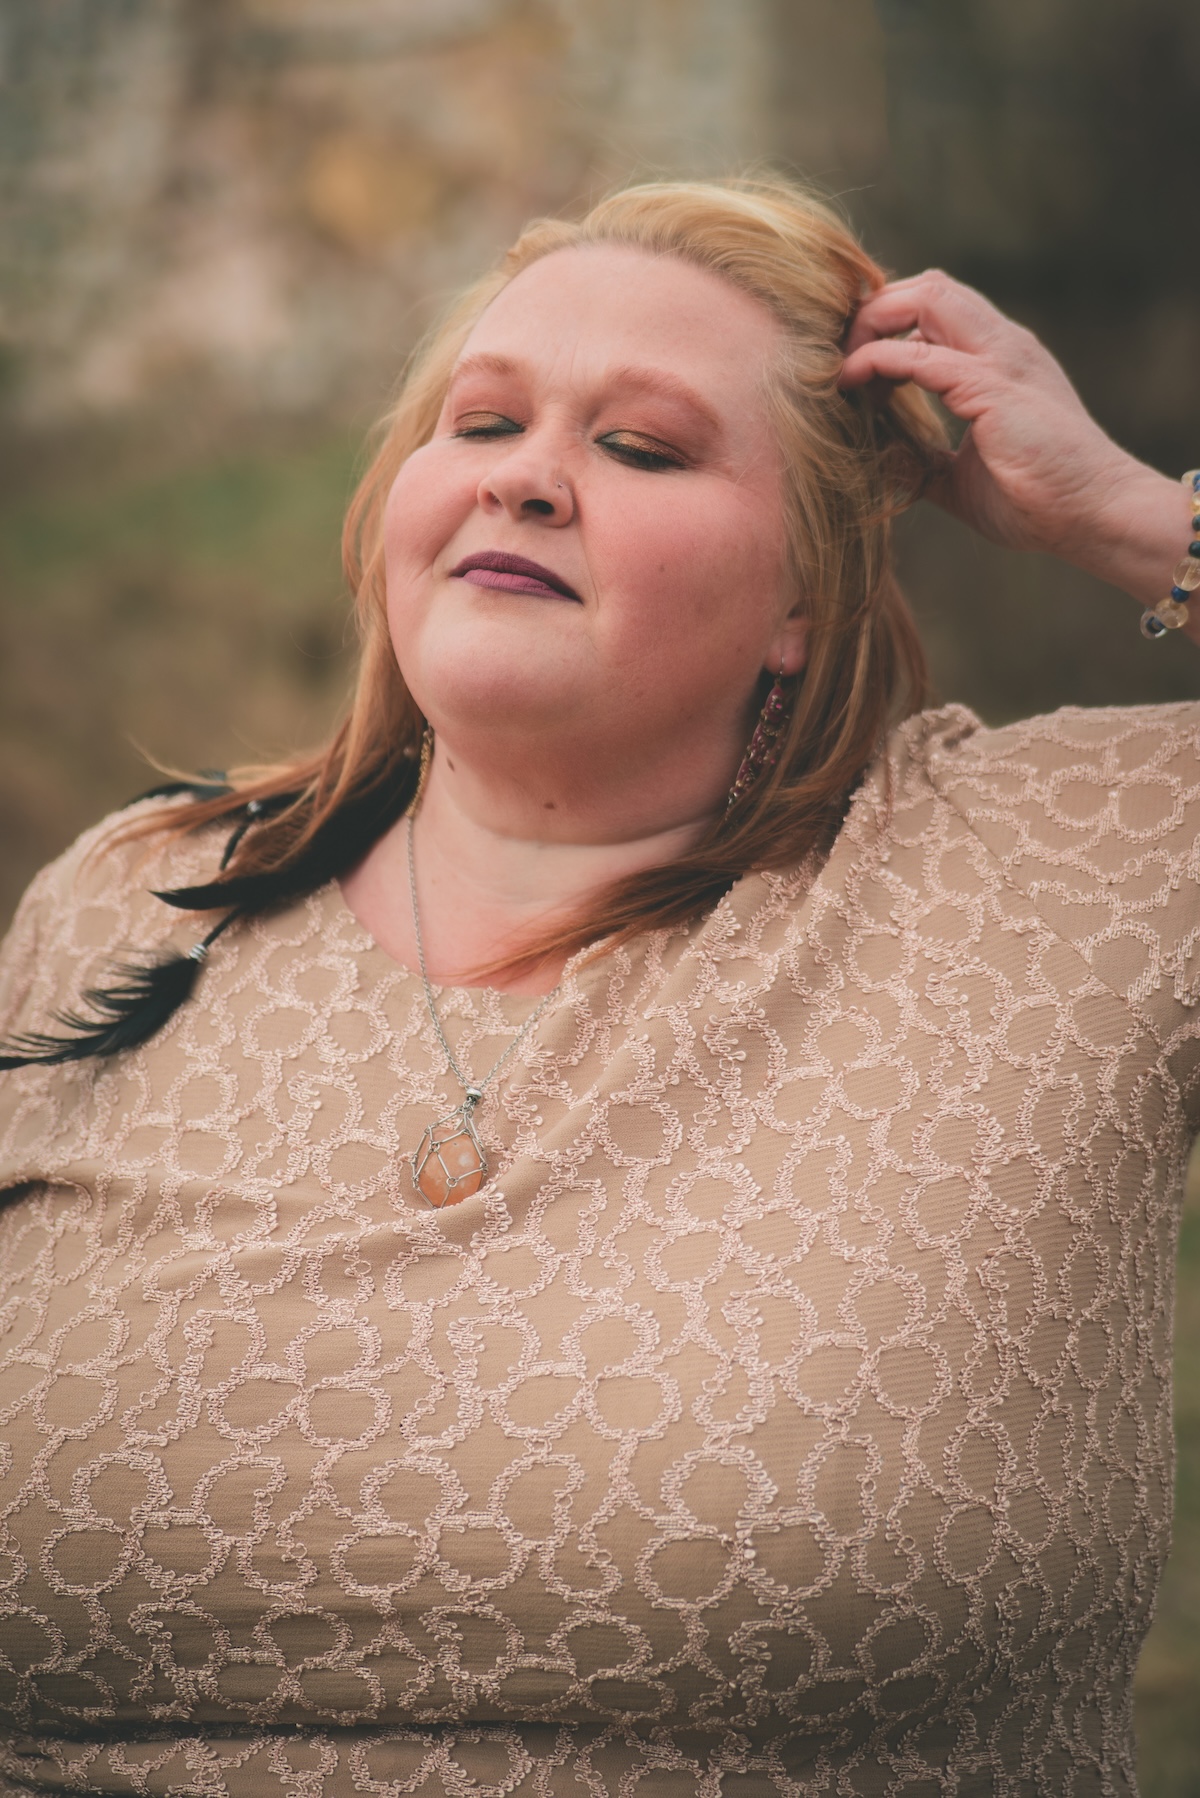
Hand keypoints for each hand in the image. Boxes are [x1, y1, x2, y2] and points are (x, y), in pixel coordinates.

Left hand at [840, 271, 1190, 607]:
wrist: (1093, 514)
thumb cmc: (1036, 499)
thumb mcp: (958, 478)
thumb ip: (920, 462)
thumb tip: (875, 460)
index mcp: (998, 358)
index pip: (935, 306)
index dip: (886, 323)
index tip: (853, 366)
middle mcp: (1001, 345)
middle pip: (927, 286)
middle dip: (873, 311)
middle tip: (838, 358)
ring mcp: (1000, 359)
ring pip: (927, 296)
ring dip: (872, 323)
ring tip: (842, 367)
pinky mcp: (992, 387)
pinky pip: (921, 356)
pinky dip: (878, 361)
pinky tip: (852, 384)